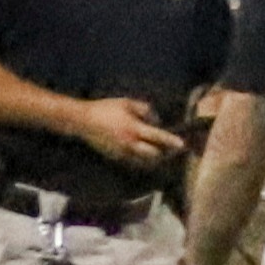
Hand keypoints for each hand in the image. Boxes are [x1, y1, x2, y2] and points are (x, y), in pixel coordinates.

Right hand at [71, 98, 187, 172]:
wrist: (82, 121)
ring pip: (143, 161)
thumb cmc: (106, 109)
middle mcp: (129, 142)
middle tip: (173, 150)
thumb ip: (145, 110)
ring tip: (162, 154)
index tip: (182, 144)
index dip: (171, 141)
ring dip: (154, 159)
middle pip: (153, 154)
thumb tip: (156, 120)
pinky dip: (141, 160)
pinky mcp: (114, 157)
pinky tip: (145, 156)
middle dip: (165, 153)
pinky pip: (132, 161)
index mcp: (134, 128)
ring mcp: (121, 152)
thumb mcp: (127, 103)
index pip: (158, 137)